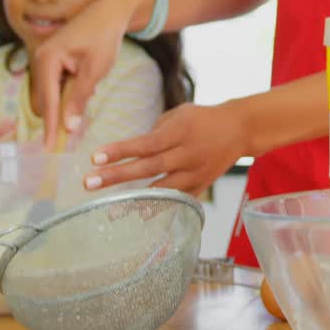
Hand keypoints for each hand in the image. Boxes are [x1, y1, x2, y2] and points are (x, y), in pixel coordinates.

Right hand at [31, 0, 143, 149]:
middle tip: (78, 127)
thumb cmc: (103, 38)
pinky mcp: (51, 63)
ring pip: (51, 95)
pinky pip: (56, 87)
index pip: (49, 102)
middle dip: (60, 114)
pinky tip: (87, 81)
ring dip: (67, 101)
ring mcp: (44, 61)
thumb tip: (69, 128)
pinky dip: (69, 92)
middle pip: (46, 102)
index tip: (50, 150)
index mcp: (47, 60)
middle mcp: (39, 61)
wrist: (108, 13)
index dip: (51, 127)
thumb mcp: (95, 71)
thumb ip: (79, 99)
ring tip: (90, 85)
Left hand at [86, 102, 247, 197]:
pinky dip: (158, 208)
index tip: (94, 158)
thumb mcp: (180, 114)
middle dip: (116, 176)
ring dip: (134, 200)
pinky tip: (138, 215)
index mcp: (181, 131)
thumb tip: (130, 150)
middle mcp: (188, 153)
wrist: (240, 129)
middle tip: (89, 183)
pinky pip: (176, 200)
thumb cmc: (203, 118)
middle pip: (149, 168)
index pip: (146, 143)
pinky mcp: (201, 186)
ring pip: (162, 189)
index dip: (120, 151)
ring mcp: (196, 173)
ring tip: (109, 210)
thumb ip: (155, 131)